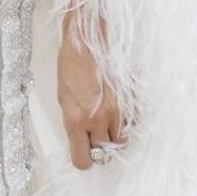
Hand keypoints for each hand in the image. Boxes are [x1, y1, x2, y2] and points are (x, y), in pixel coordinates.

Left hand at [57, 13, 125, 169]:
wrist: (88, 36)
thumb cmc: (72, 62)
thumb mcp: (64, 96)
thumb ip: (74, 121)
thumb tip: (80, 137)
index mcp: (75, 120)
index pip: (82, 159)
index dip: (83, 158)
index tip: (83, 152)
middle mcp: (97, 120)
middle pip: (104, 153)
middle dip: (100, 148)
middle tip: (96, 136)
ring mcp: (116, 111)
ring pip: (121, 141)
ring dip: (114, 135)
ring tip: (108, 122)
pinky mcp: (130, 101)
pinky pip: (132, 123)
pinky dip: (127, 121)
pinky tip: (118, 109)